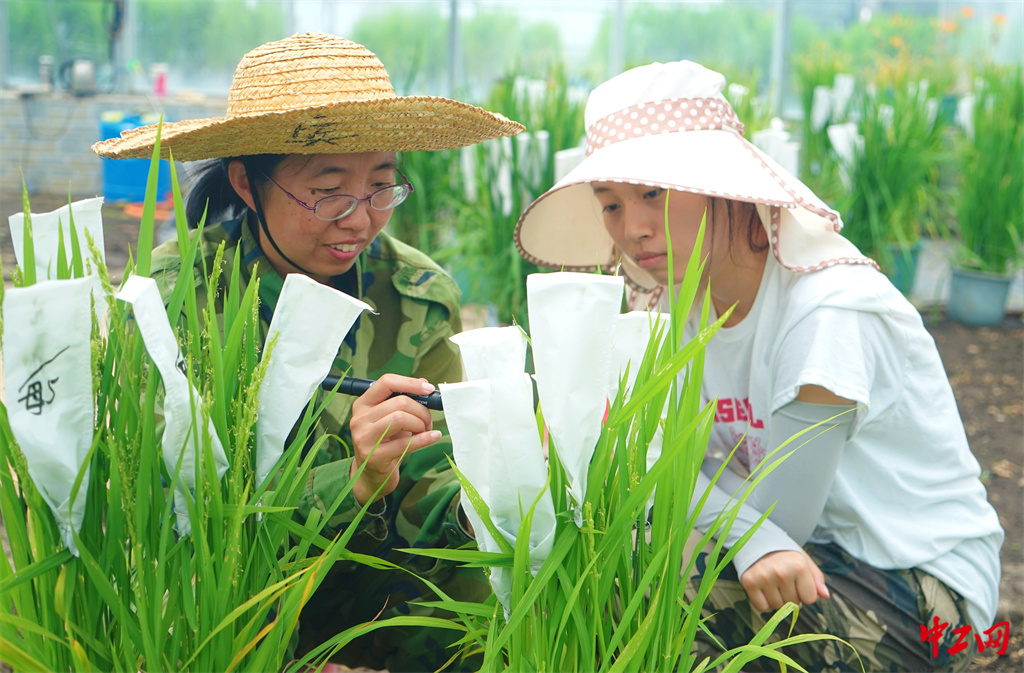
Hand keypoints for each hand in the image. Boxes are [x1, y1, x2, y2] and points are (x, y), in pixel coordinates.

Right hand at [349, 374, 440, 504]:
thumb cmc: (384, 442)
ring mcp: (364, 438)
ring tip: (424, 430)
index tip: (428, 389)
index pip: (386, 383)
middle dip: (421, 410)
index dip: (410, 383)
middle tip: (428, 420)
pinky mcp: (374, 456)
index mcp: (362, 404)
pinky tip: (433, 436)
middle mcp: (359, 419)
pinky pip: (405, 443)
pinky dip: (425, 438)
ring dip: (420, 424)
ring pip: (401, 418)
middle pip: (399, 402)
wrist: (370, 475)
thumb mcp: (389, 418)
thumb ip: (402, 400)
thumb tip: (423, 383)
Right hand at [740, 550, 829, 612]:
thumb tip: (825, 595)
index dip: (805, 593)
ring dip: (777, 599)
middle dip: (790, 596)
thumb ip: (817, 578)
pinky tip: (763, 588)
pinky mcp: (749, 582)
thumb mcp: (803, 560)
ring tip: (773, 583)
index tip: (798, 583)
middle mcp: (781, 572)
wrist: (756, 540)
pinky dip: (763, 602)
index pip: (810, 599)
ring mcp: (764, 578)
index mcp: (798, 566)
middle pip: (793, 604)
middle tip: (783, 581)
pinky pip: (761, 607)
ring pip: (778, 607)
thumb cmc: (783, 552)